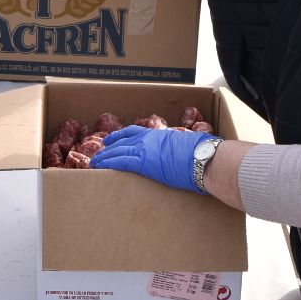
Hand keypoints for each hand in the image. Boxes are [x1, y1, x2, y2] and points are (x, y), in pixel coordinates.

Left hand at [90, 127, 218, 193]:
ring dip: (105, 157)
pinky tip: (100, 166)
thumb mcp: (188, 145)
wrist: (206, 159)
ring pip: (119, 151)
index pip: (135, 133)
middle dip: (109, 147)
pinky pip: (121, 162)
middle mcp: (150, 139)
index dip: (121, 136)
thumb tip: (184, 152)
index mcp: (161, 135)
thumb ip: (180, 147)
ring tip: (95, 162)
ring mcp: (146, 149)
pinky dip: (109, 163)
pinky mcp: (144, 162)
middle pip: (123, 141)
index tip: (111, 139)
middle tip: (99, 152)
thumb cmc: (204, 154)